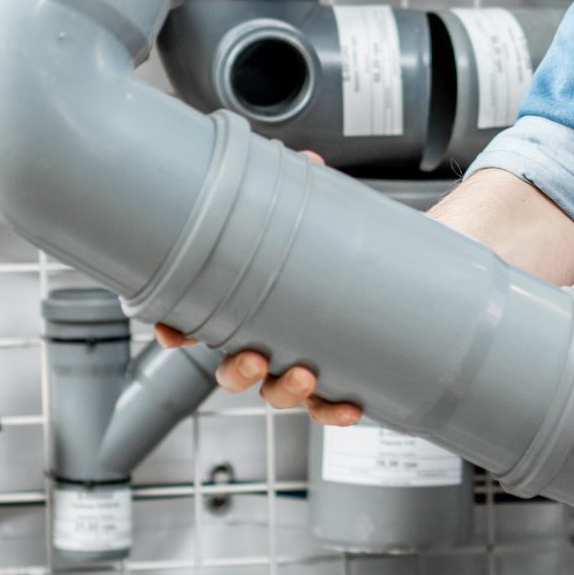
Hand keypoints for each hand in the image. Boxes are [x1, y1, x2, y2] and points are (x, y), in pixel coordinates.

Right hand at [148, 149, 361, 425]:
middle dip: (237, 370)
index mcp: (246, 304)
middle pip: (231, 370)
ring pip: (275, 393)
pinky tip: (350, 405)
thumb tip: (308, 163)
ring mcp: (297, 364)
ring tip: (304, 375)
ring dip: (283, 391)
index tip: (171, 329)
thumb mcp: (321, 215)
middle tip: (254, 357)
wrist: (401, 272)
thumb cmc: (340, 248)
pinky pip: (327, 409)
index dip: (177, 330)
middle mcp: (266, 340)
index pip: (197, 322)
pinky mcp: (337, 379)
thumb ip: (306, 188)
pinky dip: (333, 411)